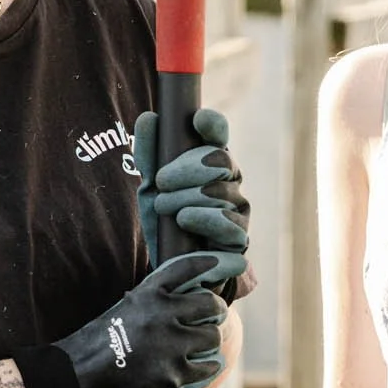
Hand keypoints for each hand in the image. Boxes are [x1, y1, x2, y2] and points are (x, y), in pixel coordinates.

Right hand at [42, 250, 229, 387]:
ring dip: (207, 345)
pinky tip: (193, 370)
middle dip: (214, 313)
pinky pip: (207, 366)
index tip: (227, 261)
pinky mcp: (173, 373)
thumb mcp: (123, 310)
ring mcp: (169, 343)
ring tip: (194, 351)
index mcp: (147, 293)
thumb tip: (185, 301)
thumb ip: (152, 303)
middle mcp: (162, 313)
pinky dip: (203, 369)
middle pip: (211, 304)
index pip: (187, 268)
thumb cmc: (95, 345)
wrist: (76, 379)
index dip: (210, 263)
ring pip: (212, 337)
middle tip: (208, 321)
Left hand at [133, 106, 254, 301]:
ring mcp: (238, 210)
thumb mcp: (151, 188)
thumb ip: (148, 155)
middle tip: (161, 181)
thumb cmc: (165, 222)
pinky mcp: (239, 240)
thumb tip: (149, 117)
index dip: (212, 124)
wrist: (171, 270)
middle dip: (187, 168)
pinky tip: (184, 219)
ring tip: (164, 207)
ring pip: (220, 191)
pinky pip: (229, 223)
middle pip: (219, 160)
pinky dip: (204, 218)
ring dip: (186, 197)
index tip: (198, 119)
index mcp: (211, 162)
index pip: (218, 135)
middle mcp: (230, 181)